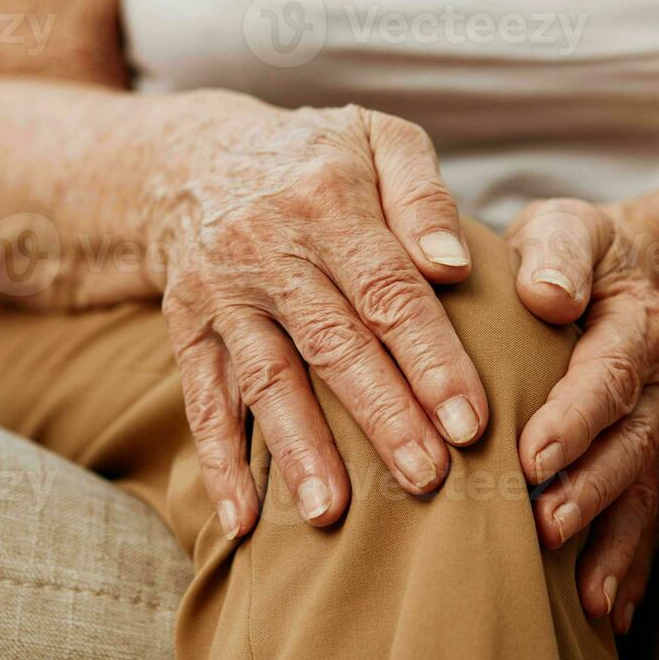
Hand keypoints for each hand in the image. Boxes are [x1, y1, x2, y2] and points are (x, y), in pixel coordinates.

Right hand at [152, 92, 488, 539]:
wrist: (194, 157)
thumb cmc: (317, 157)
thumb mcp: (378, 139)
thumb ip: (423, 196)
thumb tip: (451, 268)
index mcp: (327, 200)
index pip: (388, 290)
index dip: (430, 358)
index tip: (472, 421)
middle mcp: (267, 247)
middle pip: (332, 343)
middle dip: (381, 416)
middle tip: (427, 478)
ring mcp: (220, 293)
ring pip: (265, 379)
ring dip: (297, 450)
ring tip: (331, 516)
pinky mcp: (186, 328)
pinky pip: (201, 400)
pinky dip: (217, 463)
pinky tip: (242, 521)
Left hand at [505, 198, 658, 633]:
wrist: (623, 270)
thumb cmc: (569, 252)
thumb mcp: (563, 228)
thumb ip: (556, 252)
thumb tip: (548, 295)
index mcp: (637, 324)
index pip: (605, 375)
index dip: (571, 418)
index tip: (531, 456)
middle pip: (629, 445)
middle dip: (588, 492)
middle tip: (544, 531)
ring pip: (643, 492)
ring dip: (614, 545)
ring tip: (586, 597)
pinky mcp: (653, 461)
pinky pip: (649, 518)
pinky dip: (634, 569)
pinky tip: (612, 617)